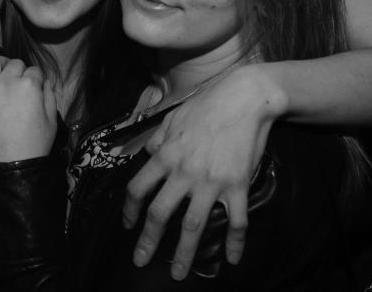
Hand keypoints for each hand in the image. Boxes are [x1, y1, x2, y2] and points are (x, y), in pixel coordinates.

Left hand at [0, 56, 56, 161]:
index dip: (37, 78)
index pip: (35, 71)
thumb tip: (44, 82)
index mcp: (29, 86)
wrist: (8, 167)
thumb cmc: (33, 146)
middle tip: (19, 82)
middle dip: (20, 70)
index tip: (35, 86)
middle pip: (14, 64)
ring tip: (1, 68)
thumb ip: (50, 96)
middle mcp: (6, 82)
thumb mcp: (52, 122)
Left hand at [123, 66, 285, 279]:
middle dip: (148, 242)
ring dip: (184, 253)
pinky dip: (234, 243)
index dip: (129, 210)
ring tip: (177, 273)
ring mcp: (211, 182)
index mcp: (165, 155)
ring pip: (193, 226)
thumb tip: (145, 155)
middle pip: (159, 214)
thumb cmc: (207, 105)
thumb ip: (157, 140)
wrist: (244, 97)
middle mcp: (184, 172)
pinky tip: (232, 260)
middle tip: (140, 261)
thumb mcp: (173, 118)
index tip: (127, 225)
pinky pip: (236, 221)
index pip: (137, 188)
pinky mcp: (237, 185)